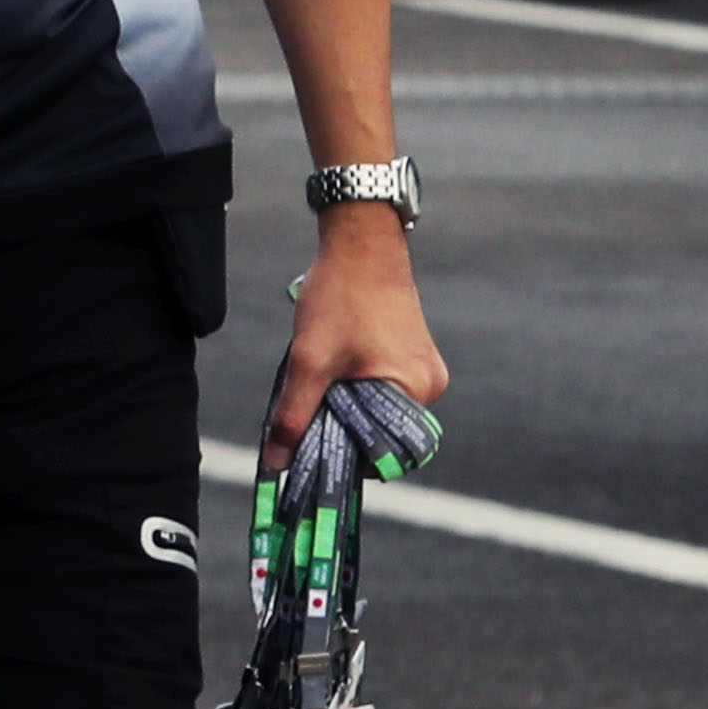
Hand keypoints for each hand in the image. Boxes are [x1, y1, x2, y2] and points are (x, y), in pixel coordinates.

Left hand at [266, 204, 439, 452]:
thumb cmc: (340, 299)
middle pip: (379, 432)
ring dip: (343, 406)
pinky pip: (381, 388)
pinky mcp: (411, 356)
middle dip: (340, 429)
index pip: (382, 453)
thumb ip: (293, 415)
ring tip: (319, 383)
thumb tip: (277, 463)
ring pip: (376, 409)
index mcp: (416, 391)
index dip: (343, 458)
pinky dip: (353, 388)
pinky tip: (332, 369)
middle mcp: (430, 386)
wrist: (361, 245)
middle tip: (305, 416)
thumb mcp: (309, 361)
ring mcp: (423, 370)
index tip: (308, 454)